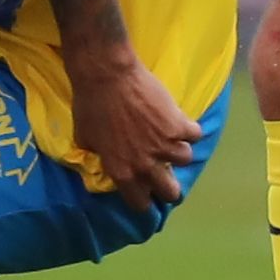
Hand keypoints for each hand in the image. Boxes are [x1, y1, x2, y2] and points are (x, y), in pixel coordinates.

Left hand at [66, 43, 201, 206]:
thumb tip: (101, 157)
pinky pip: (194, 134)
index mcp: (122, 172)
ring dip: (179, 150)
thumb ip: (97, 154)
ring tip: (172, 139)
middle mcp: (146, 165)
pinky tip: (180, 120)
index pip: (140, 203)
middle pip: (170, 192)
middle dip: (169, 186)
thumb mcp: (84, 138)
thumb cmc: (90, 105)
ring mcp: (165, 145)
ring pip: (185, 159)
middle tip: (167, 174)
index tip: (146, 193)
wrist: (107, 76)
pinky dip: (189, 128)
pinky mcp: (178, 124)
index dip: (144, 200)